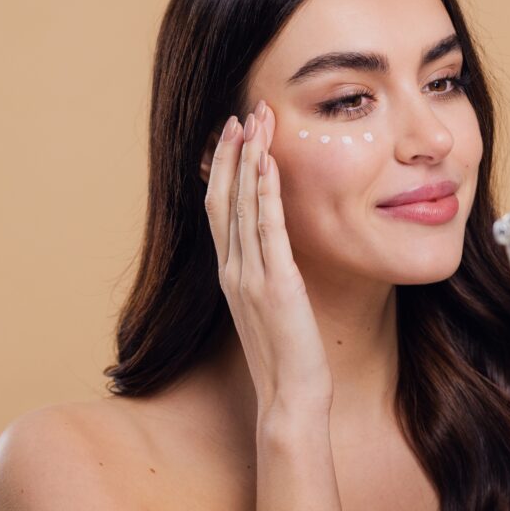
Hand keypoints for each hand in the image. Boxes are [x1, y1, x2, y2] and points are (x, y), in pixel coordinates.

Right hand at [204, 101, 332, 415]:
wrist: (289, 398)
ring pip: (243, 204)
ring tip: (256, 121)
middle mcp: (233, 269)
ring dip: (249, 159)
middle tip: (243, 112)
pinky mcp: (275, 284)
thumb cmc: (285, 356)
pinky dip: (266, 192)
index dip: (223, 168)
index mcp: (231, 273)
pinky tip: (268, 163)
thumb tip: (275, 249)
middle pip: (224, 196)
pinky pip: (267, 229)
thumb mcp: (269, 307)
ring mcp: (249, 276)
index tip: (233, 134)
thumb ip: (265, 274)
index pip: (220, 208)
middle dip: (232, 152)